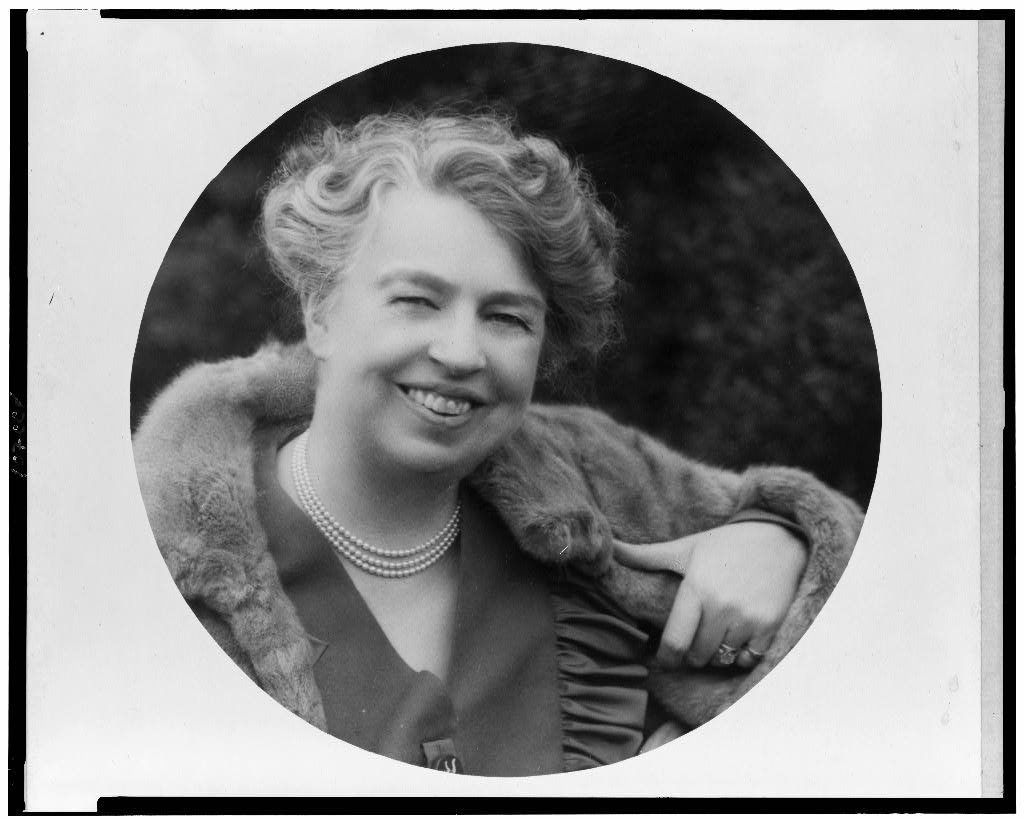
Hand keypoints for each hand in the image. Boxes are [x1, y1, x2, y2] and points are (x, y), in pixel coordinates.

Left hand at [614, 522, 806, 669]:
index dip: (665, 659)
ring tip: (714, 636)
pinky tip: (738, 638)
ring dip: (715, 655)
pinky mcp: (770, 626)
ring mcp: (747, 618)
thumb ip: (646, 555)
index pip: (674, 642)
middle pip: (697, 656)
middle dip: (691, 654)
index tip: (663, 659)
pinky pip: (748, 659)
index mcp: (696, 589)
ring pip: (722, 659)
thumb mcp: (685, 548)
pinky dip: (741, 655)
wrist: (779, 538)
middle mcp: (721, 606)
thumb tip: (609, 548)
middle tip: (692, 641)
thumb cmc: (725, 545)